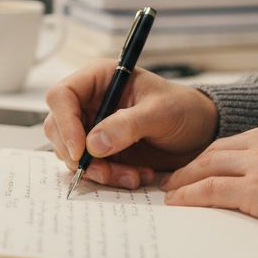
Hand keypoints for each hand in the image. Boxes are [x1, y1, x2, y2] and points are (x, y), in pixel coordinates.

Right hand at [44, 59, 217, 188]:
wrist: (199, 133)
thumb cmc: (183, 109)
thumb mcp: (161, 112)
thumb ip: (128, 124)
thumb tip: (94, 143)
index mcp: (100, 79)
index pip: (62, 96)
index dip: (65, 123)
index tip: (81, 150)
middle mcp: (90, 102)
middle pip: (58, 128)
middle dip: (79, 155)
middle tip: (105, 171)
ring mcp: (93, 128)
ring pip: (71, 153)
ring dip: (97, 171)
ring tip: (132, 176)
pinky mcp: (101, 151)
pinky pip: (89, 168)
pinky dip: (107, 178)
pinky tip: (135, 176)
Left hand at [160, 114, 257, 233]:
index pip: (242, 140)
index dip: (219, 153)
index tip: (206, 161)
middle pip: (217, 149)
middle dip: (193, 163)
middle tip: (175, 174)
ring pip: (207, 166)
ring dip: (183, 178)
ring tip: (169, 189)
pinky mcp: (256, 189)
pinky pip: (210, 191)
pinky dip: (188, 196)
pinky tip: (177, 202)